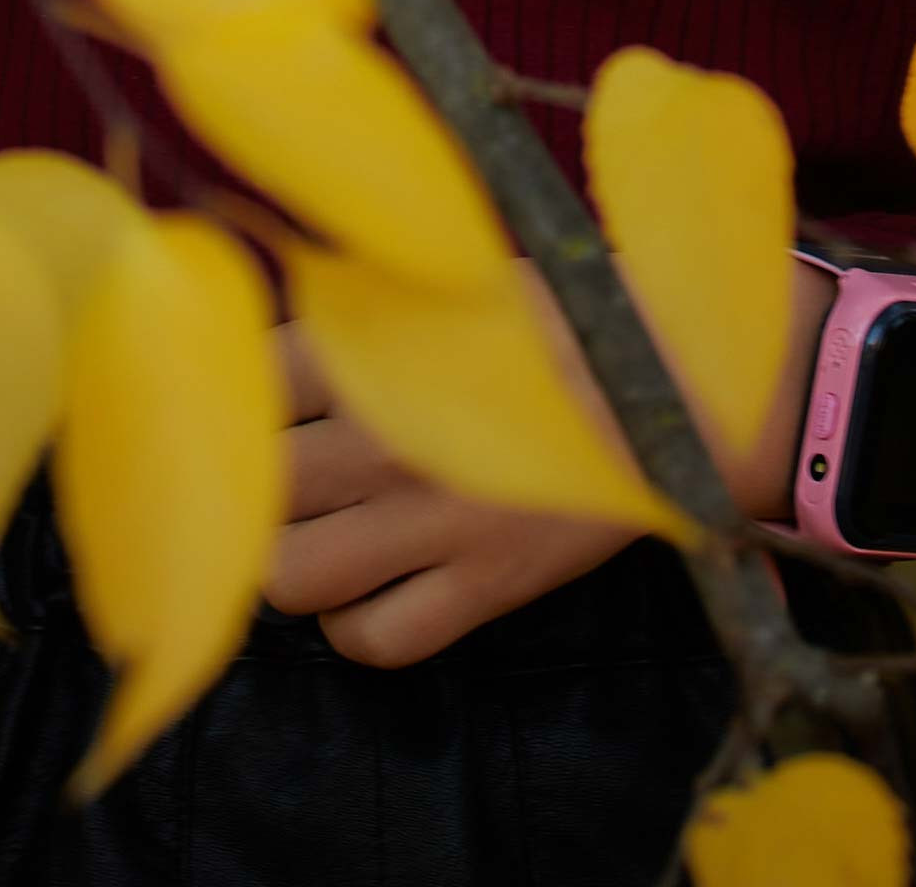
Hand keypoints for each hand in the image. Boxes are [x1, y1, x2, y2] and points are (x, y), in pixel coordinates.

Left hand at [262, 258, 835, 671]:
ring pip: (292, 577)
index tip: (248, 395)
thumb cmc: (557, 315)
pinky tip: (367, 589)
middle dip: (252, 483)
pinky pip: (375, 640)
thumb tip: (272, 299)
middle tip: (273, 475)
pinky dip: (355, 626)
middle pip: (257, 486)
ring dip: (287, 561)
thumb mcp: (450, 275)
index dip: (237, 390)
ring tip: (308, 534)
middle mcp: (390, 435)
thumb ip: (359, 297)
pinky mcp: (484, 588)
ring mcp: (434, 520)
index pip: (250, 378)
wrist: (678, 381)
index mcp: (378, 346)